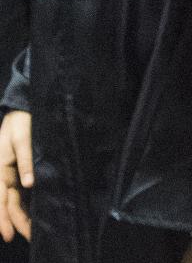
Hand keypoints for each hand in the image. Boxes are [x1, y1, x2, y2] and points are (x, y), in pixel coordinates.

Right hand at [0, 111, 30, 242]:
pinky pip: (19, 193)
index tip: (9, 236)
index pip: (0, 201)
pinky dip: (23, 205)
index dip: (3, 219)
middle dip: (15, 223)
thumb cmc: (21, 123)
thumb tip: (29, 183)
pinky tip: (31, 214)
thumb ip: (26, 160)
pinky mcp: (19, 172)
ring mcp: (10, 175)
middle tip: (29, 237)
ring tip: (31, 231)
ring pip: (13, 201)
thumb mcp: (22, 139)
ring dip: (20, 217)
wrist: (21, 111)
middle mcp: (3, 176)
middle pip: (7, 205)